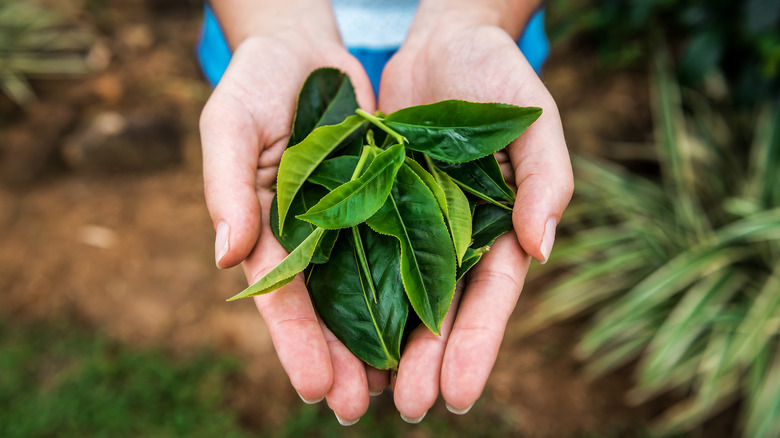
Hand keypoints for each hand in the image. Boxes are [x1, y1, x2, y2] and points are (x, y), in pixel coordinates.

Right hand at [199, 5, 380, 422]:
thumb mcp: (231, 125)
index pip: (279, 294)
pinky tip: (429, 327)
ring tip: (397, 390)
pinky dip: (412, 287)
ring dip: (381, 339)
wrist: (305, 50)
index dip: (296, 342)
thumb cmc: (257, 83)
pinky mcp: (389, 200)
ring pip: (368, 290)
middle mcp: (311, 235)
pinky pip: (403, 246)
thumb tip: (225, 255)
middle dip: (341, 359)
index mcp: (267, 227)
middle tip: (356, 410)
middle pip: (327, 307)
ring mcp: (351, 221)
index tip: (315, 386)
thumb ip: (227, 186)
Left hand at [377, 9, 572, 419]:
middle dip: (427, 360)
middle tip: (408, 408)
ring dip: (385, 344)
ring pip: (397, 294)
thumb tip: (542, 247)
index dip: (476, 345)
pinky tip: (335, 332)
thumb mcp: (532, 122)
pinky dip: (348, 292)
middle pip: (441, 309)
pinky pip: (358, 253)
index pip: (490, 297)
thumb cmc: (499, 78)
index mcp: (499, 229)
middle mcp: (455, 238)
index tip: (458, 394)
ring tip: (368, 392)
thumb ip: (544, 180)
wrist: (443, 43)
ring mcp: (413, 225)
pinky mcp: (372, 205)